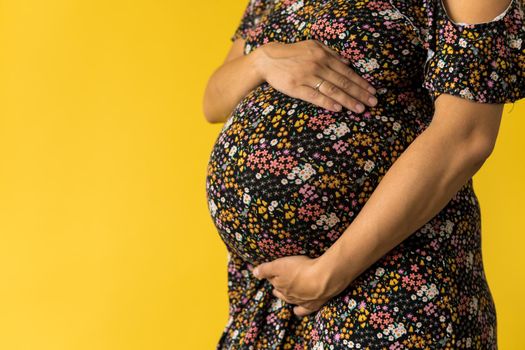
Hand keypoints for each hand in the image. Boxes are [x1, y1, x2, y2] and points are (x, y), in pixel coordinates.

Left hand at [250, 255, 350, 316]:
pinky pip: (303, 311)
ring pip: (290, 300)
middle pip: (280, 291)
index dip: (271, 275)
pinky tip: (296, 311)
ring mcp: (300, 301)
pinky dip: (298, 311)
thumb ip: (266, 269)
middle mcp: (288, 295)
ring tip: (282, 293)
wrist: (323, 279)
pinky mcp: (313, 305)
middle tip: (275, 283)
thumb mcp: (280, 265)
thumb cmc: (301, 270)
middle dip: (277, 287)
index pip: (272, 280)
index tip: (270, 273)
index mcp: (280, 285)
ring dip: (286, 297)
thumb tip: (254, 273)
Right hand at [251, 39, 377, 113]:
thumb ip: (331, 53)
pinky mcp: (296, 88)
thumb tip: (348, 62)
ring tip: (360, 109)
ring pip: (332, 90)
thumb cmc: (293, 53)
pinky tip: (338, 109)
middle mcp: (317, 65)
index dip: (361, 83)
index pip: (347, 72)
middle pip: (343, 82)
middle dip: (360, 93)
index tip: (372, 92)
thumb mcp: (313, 46)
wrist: (268, 59)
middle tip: (373, 103)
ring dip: (348, 100)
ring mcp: (307, 77)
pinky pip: (314, 96)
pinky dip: (327, 103)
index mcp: (323, 55)